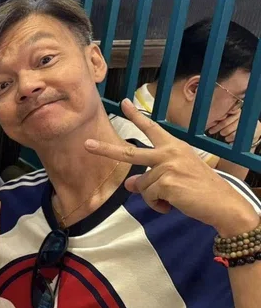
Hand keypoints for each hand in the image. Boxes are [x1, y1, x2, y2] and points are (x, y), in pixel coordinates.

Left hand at [85, 99, 259, 236]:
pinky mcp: (165, 182)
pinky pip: (148, 197)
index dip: (136, 115)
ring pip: (142, 185)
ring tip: (174, 198)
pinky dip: (158, 205)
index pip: (151, 128)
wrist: (222, 203)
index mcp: (173, 147)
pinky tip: (173, 204)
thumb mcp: (174, 178)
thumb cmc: (200, 189)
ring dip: (153, 197)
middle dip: (105, 150)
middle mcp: (168, 153)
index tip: (123, 102)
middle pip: (129, 152)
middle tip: (86, 144)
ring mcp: (166, 166)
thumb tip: (129, 183)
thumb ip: (150, 177)